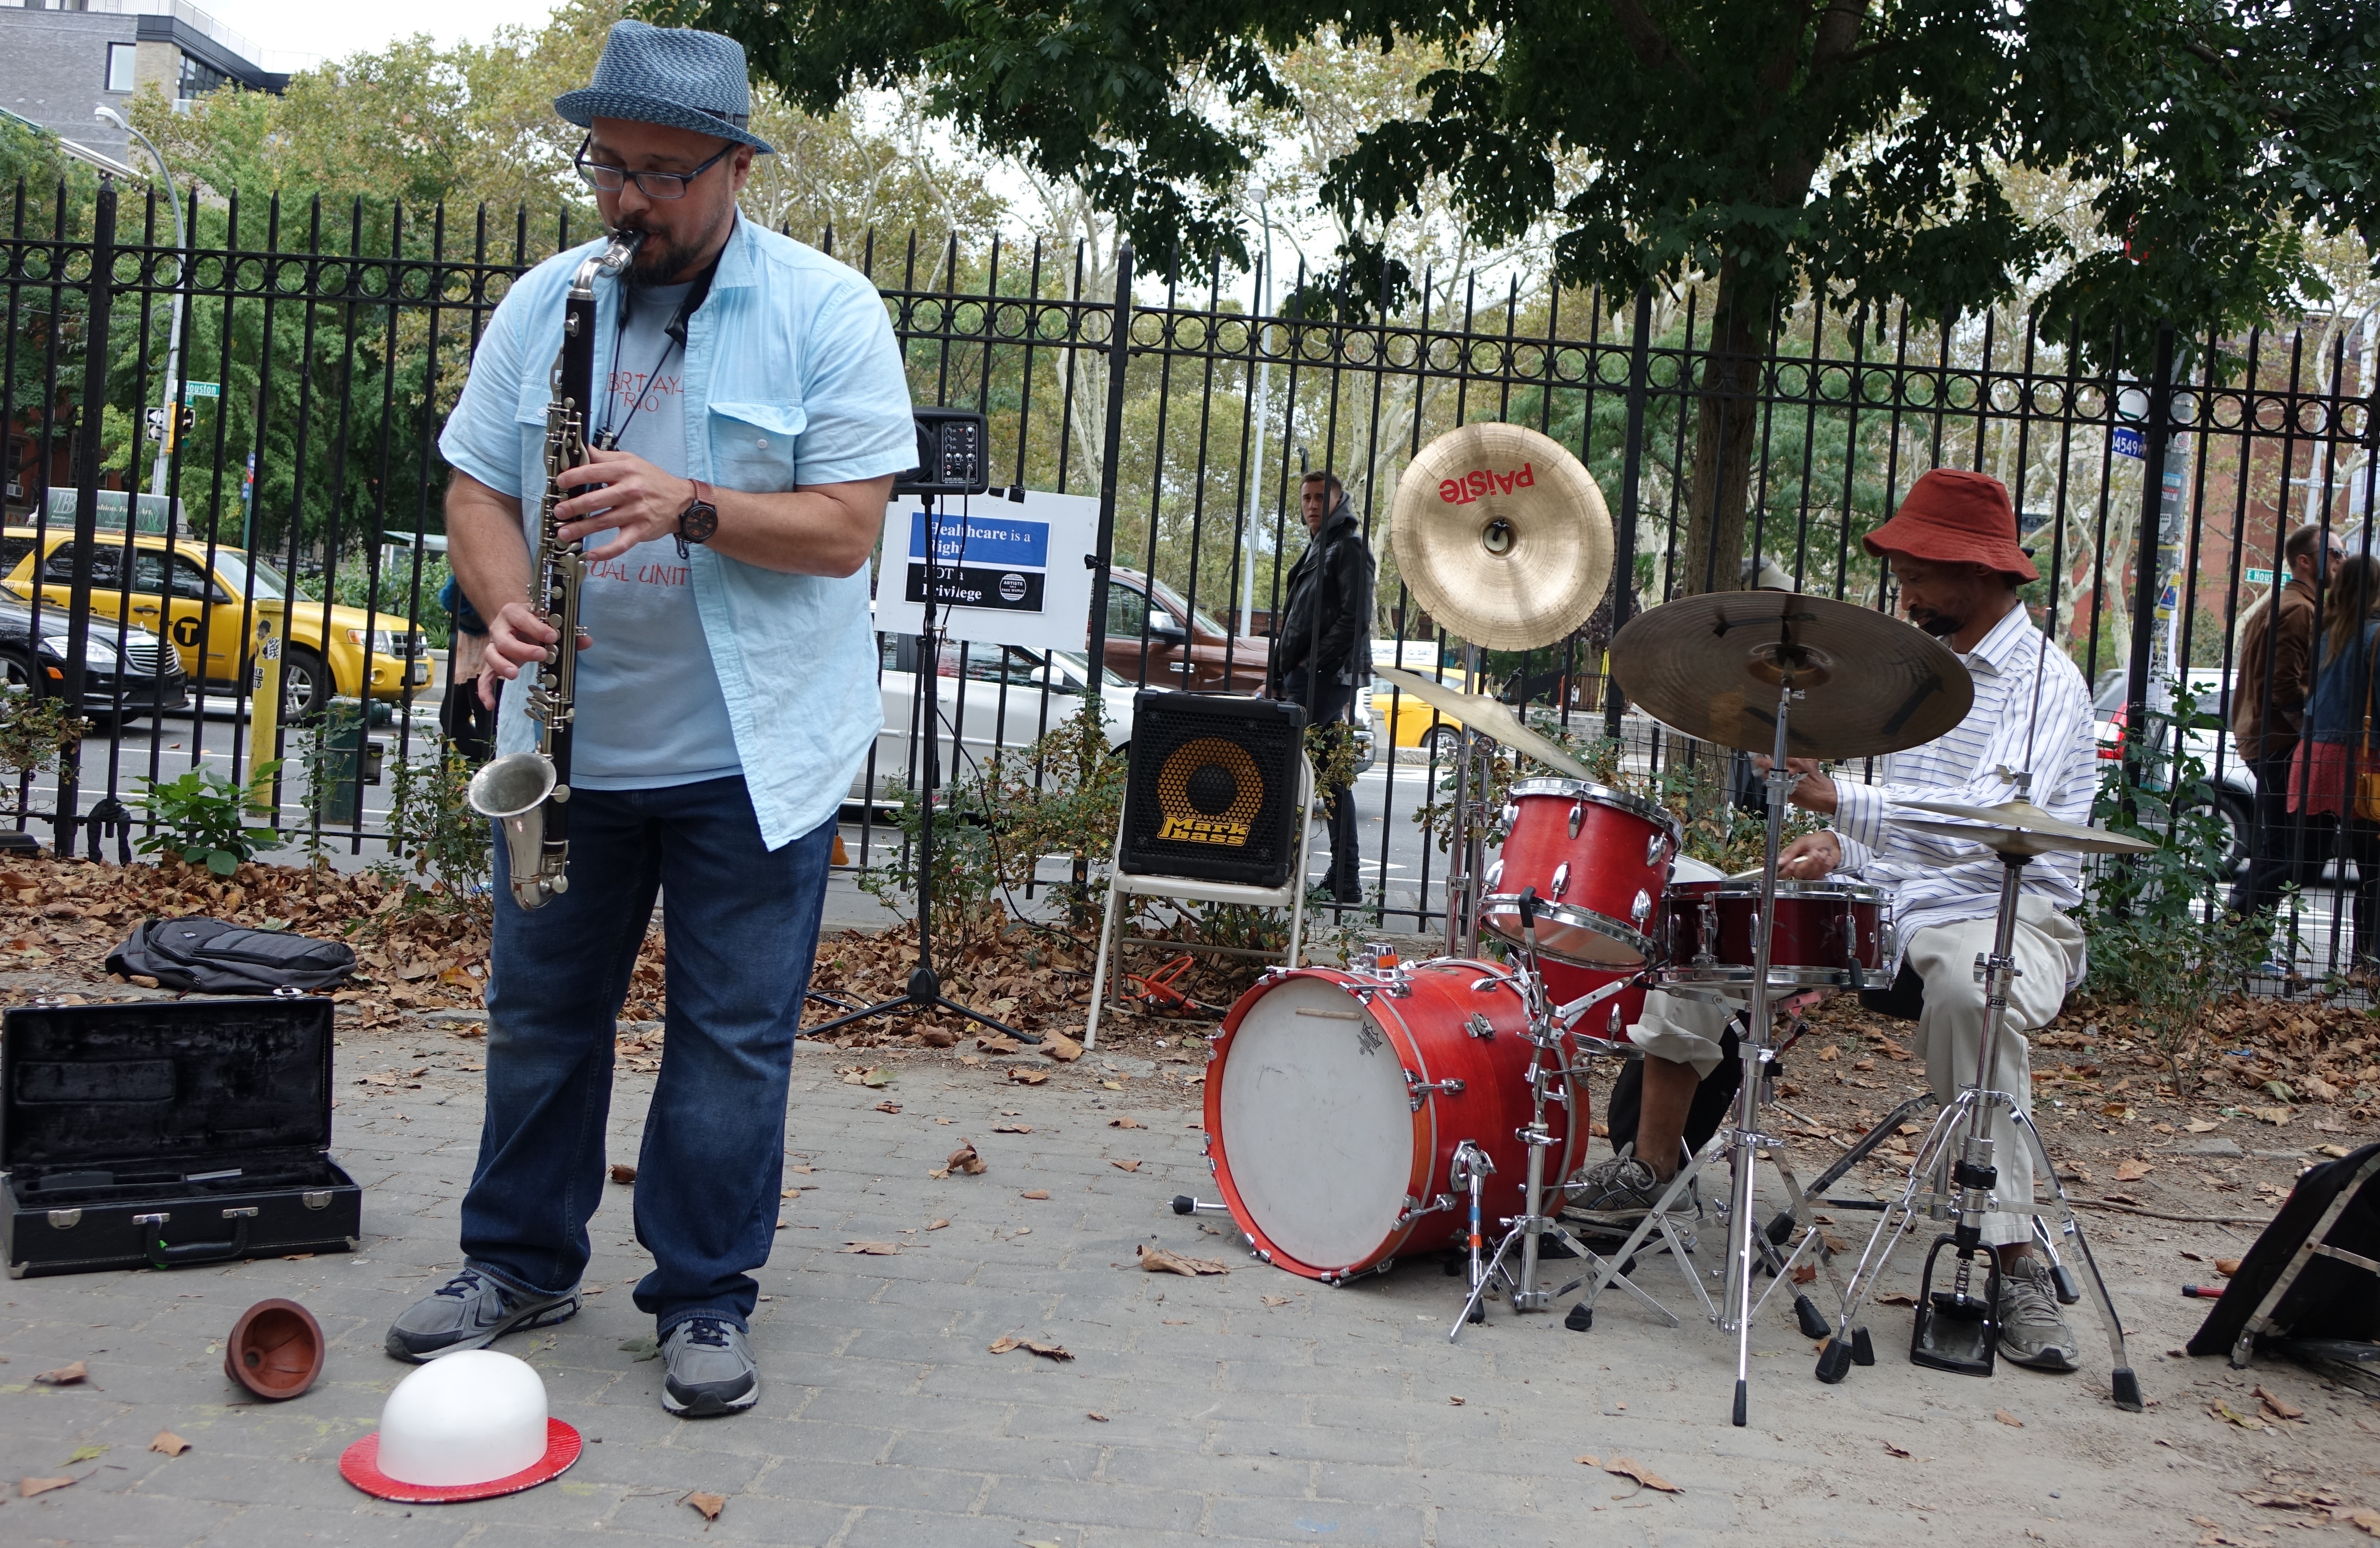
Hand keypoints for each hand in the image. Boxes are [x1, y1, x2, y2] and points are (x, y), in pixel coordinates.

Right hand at [477, 599, 592, 706]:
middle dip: (522, 649)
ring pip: (491, 655)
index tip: (553, 636)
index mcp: (514, 613)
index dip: (537, 627)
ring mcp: (494, 646)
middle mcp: (500, 629)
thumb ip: (567, 632)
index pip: (522, 618)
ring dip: (502, 666)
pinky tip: (490, 704)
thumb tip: (586, 641)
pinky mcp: (493, 662)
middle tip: (541, 655)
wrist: (516, 619)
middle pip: (504, 640)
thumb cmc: (535, 621)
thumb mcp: (549, 621)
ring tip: (514, 675)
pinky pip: (484, 676)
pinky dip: (485, 690)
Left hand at [551, 446, 695, 562]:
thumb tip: (581, 450)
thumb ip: (605, 457)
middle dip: (572, 506)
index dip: (573, 477)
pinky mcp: (641, 530)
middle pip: (594, 499)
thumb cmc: (653, 480)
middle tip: (558, 512)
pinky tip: (591, 555)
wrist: (681, 501)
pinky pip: (621, 544)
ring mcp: (636, 512)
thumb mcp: (631, 461)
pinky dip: (606, 552)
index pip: (593, 472)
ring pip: (603, 522)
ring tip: (563, 534)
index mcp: (625, 470)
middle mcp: (630, 490)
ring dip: (580, 529)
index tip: (559, 483)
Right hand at [1755, 754, 1837, 813]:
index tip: (1756, 760)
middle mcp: (1793, 763)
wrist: (1827, 796)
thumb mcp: (1787, 795)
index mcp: (1786, 773)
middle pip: (1777, 755)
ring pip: (1788, 755)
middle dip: (1772, 759)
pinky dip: (1798, 761)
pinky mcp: (1811, 760)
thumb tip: (1767, 777)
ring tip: (1786, 767)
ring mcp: (1803, 760)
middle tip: (1770, 765)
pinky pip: (1800, 757)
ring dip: (1785, 760)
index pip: (1767, 762)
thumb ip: (1776, 784)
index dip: (1760, 761)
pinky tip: (1799, 767)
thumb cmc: (1808, 799)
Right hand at [1776, 831, 1841, 879]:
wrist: (1831, 842)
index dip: (1787, 870)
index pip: (1782, 872)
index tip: (1793, 863)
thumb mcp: (1801, 842)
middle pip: (1797, 873)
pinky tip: (1825, 858)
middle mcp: (1797, 869)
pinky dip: (1824, 865)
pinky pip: (1819, 875)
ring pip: (1809, 875)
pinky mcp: (1818, 875)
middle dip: (1807, 863)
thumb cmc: (1815, 840)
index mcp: (1789, 860)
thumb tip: (1780, 861)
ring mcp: (1807, 873)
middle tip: (1814, 852)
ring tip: (1821, 852)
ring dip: (1818, 862)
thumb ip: (1790, 852)